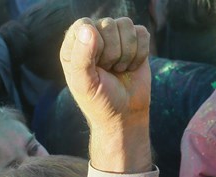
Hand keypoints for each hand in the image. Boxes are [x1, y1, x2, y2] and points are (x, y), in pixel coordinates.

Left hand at [60, 17, 149, 131]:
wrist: (124, 113)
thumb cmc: (99, 100)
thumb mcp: (85, 84)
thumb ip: (82, 57)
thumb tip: (89, 29)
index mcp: (74, 47)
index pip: (83, 25)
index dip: (93, 43)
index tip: (95, 65)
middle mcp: (93, 37)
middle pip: (107, 24)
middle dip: (112, 52)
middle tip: (108, 70)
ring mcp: (115, 37)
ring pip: (126, 25)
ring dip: (126, 53)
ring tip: (118, 69)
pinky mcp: (135, 40)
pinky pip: (142, 33)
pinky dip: (140, 54)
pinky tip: (131, 66)